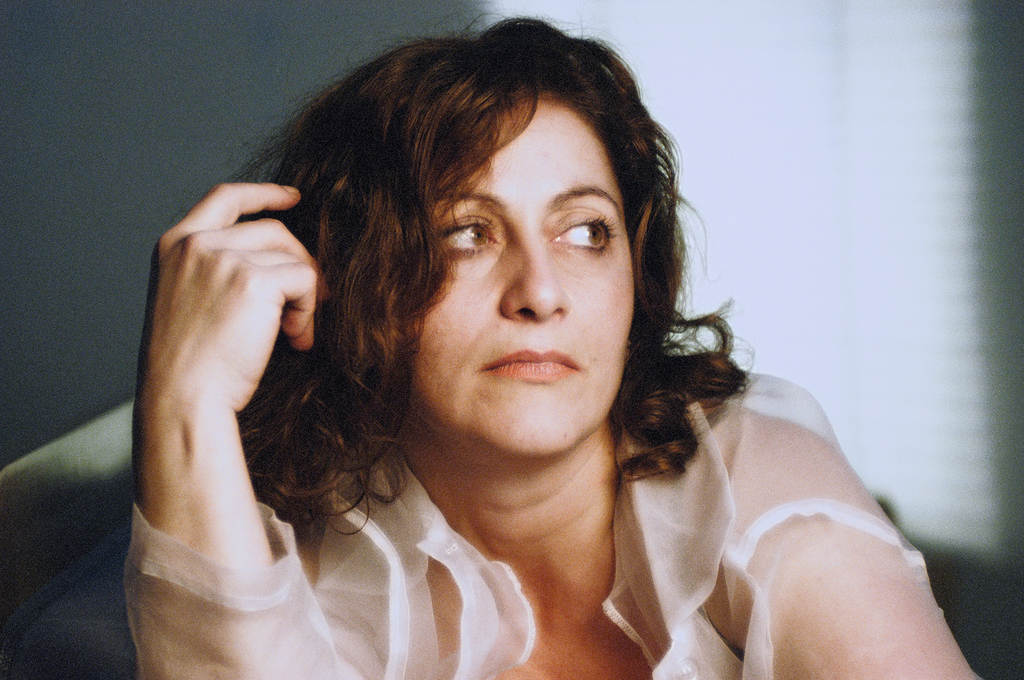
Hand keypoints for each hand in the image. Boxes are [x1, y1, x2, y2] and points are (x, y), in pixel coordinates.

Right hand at [134, 183, 314, 565]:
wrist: (182, 399)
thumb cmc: (189, 366)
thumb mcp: (190, 302)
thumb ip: (218, 271)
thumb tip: (281, 261)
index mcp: (175, 245)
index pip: (225, 198)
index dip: (264, 193)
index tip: (293, 197)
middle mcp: (196, 243)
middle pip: (274, 230)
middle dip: (298, 266)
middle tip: (304, 308)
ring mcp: (224, 258)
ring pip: (293, 258)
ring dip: (304, 297)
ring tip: (294, 334)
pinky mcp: (254, 280)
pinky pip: (304, 280)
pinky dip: (308, 311)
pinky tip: (296, 339)